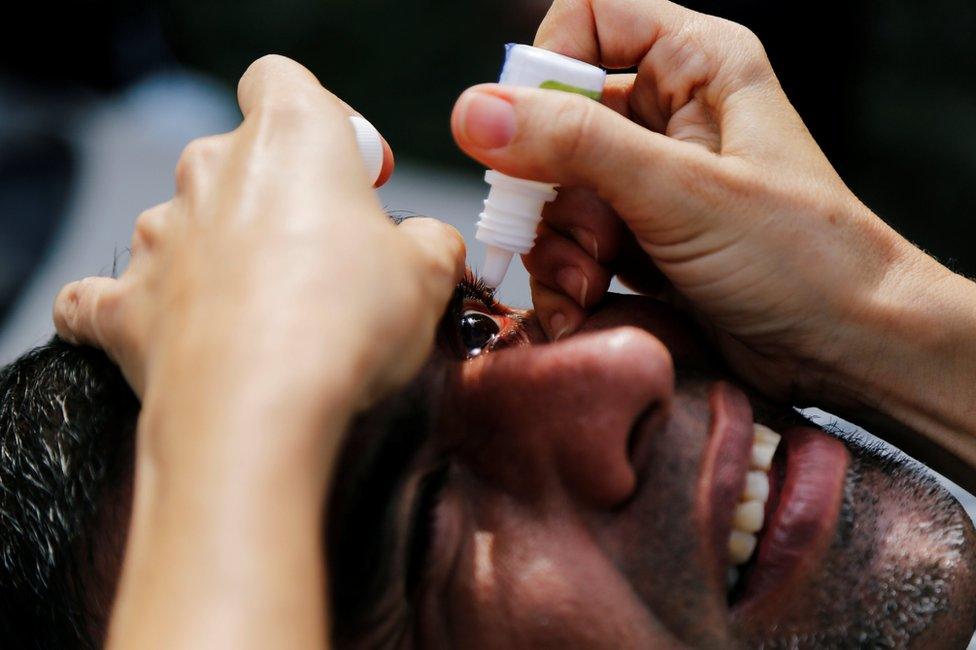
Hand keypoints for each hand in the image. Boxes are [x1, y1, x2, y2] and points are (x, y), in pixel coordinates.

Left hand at [54, 55, 464, 472]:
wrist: (259, 410)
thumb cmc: (348, 323)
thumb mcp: (429, 275)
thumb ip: (430, 242)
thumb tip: (426, 243)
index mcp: (289, 137)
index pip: (282, 82)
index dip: (324, 121)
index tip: (358, 178)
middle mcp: (211, 168)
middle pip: (237, 158)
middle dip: (279, 199)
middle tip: (324, 259)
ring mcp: (159, 236)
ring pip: (185, 225)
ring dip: (221, 255)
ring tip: (269, 316)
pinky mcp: (123, 304)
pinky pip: (111, 296)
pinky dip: (138, 308)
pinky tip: (162, 333)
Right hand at [450, 0, 970, 419]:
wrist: (847, 349)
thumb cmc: (802, 258)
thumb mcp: (682, 193)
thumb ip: (576, 146)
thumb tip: (477, 114)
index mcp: (696, 65)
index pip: (587, 23)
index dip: (546, 72)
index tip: (524, 135)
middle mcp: (671, 116)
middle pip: (556, 121)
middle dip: (550, 190)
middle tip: (573, 239)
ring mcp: (653, 182)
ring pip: (558, 192)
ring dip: (558, 247)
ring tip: (589, 285)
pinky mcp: (643, 239)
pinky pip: (573, 242)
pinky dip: (569, 277)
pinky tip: (586, 306)